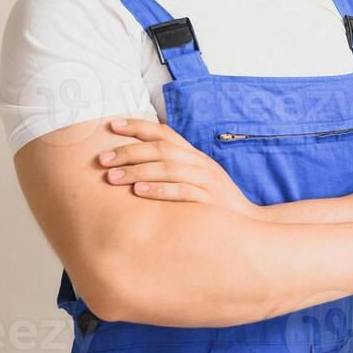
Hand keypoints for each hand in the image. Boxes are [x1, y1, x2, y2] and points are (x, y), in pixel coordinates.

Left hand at [98, 117, 257, 217]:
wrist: (249, 226)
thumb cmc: (214, 206)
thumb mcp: (197, 182)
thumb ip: (173, 172)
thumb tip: (136, 167)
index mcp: (196, 156)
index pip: (164, 133)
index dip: (138, 127)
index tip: (112, 126)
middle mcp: (201, 164)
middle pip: (161, 149)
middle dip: (128, 152)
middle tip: (102, 160)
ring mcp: (207, 181)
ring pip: (168, 168)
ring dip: (137, 171)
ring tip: (112, 177)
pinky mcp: (210, 201)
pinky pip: (181, 192)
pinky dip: (158, 190)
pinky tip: (138, 192)